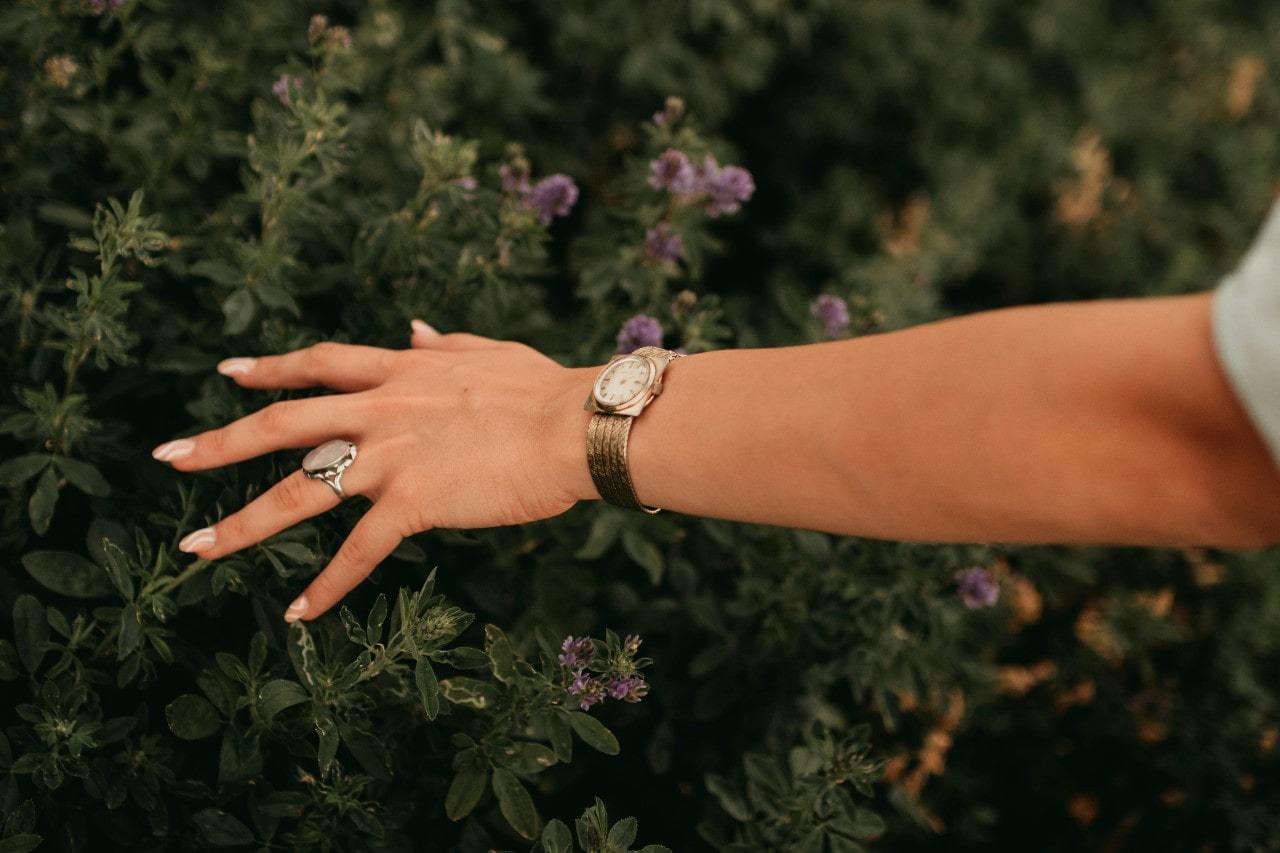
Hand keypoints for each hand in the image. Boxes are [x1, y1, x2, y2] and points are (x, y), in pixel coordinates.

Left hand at [153, 322, 596, 621]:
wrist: (576, 425)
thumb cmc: (546, 389)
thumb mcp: (487, 351)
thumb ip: (443, 343)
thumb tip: (416, 329)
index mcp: (400, 372)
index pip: (319, 365)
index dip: (271, 367)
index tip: (230, 372)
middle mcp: (381, 411)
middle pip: (281, 425)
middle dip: (220, 444)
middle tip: (171, 459)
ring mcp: (391, 457)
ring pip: (298, 491)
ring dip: (242, 523)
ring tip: (195, 549)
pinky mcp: (414, 502)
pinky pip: (358, 551)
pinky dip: (328, 585)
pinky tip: (300, 613)